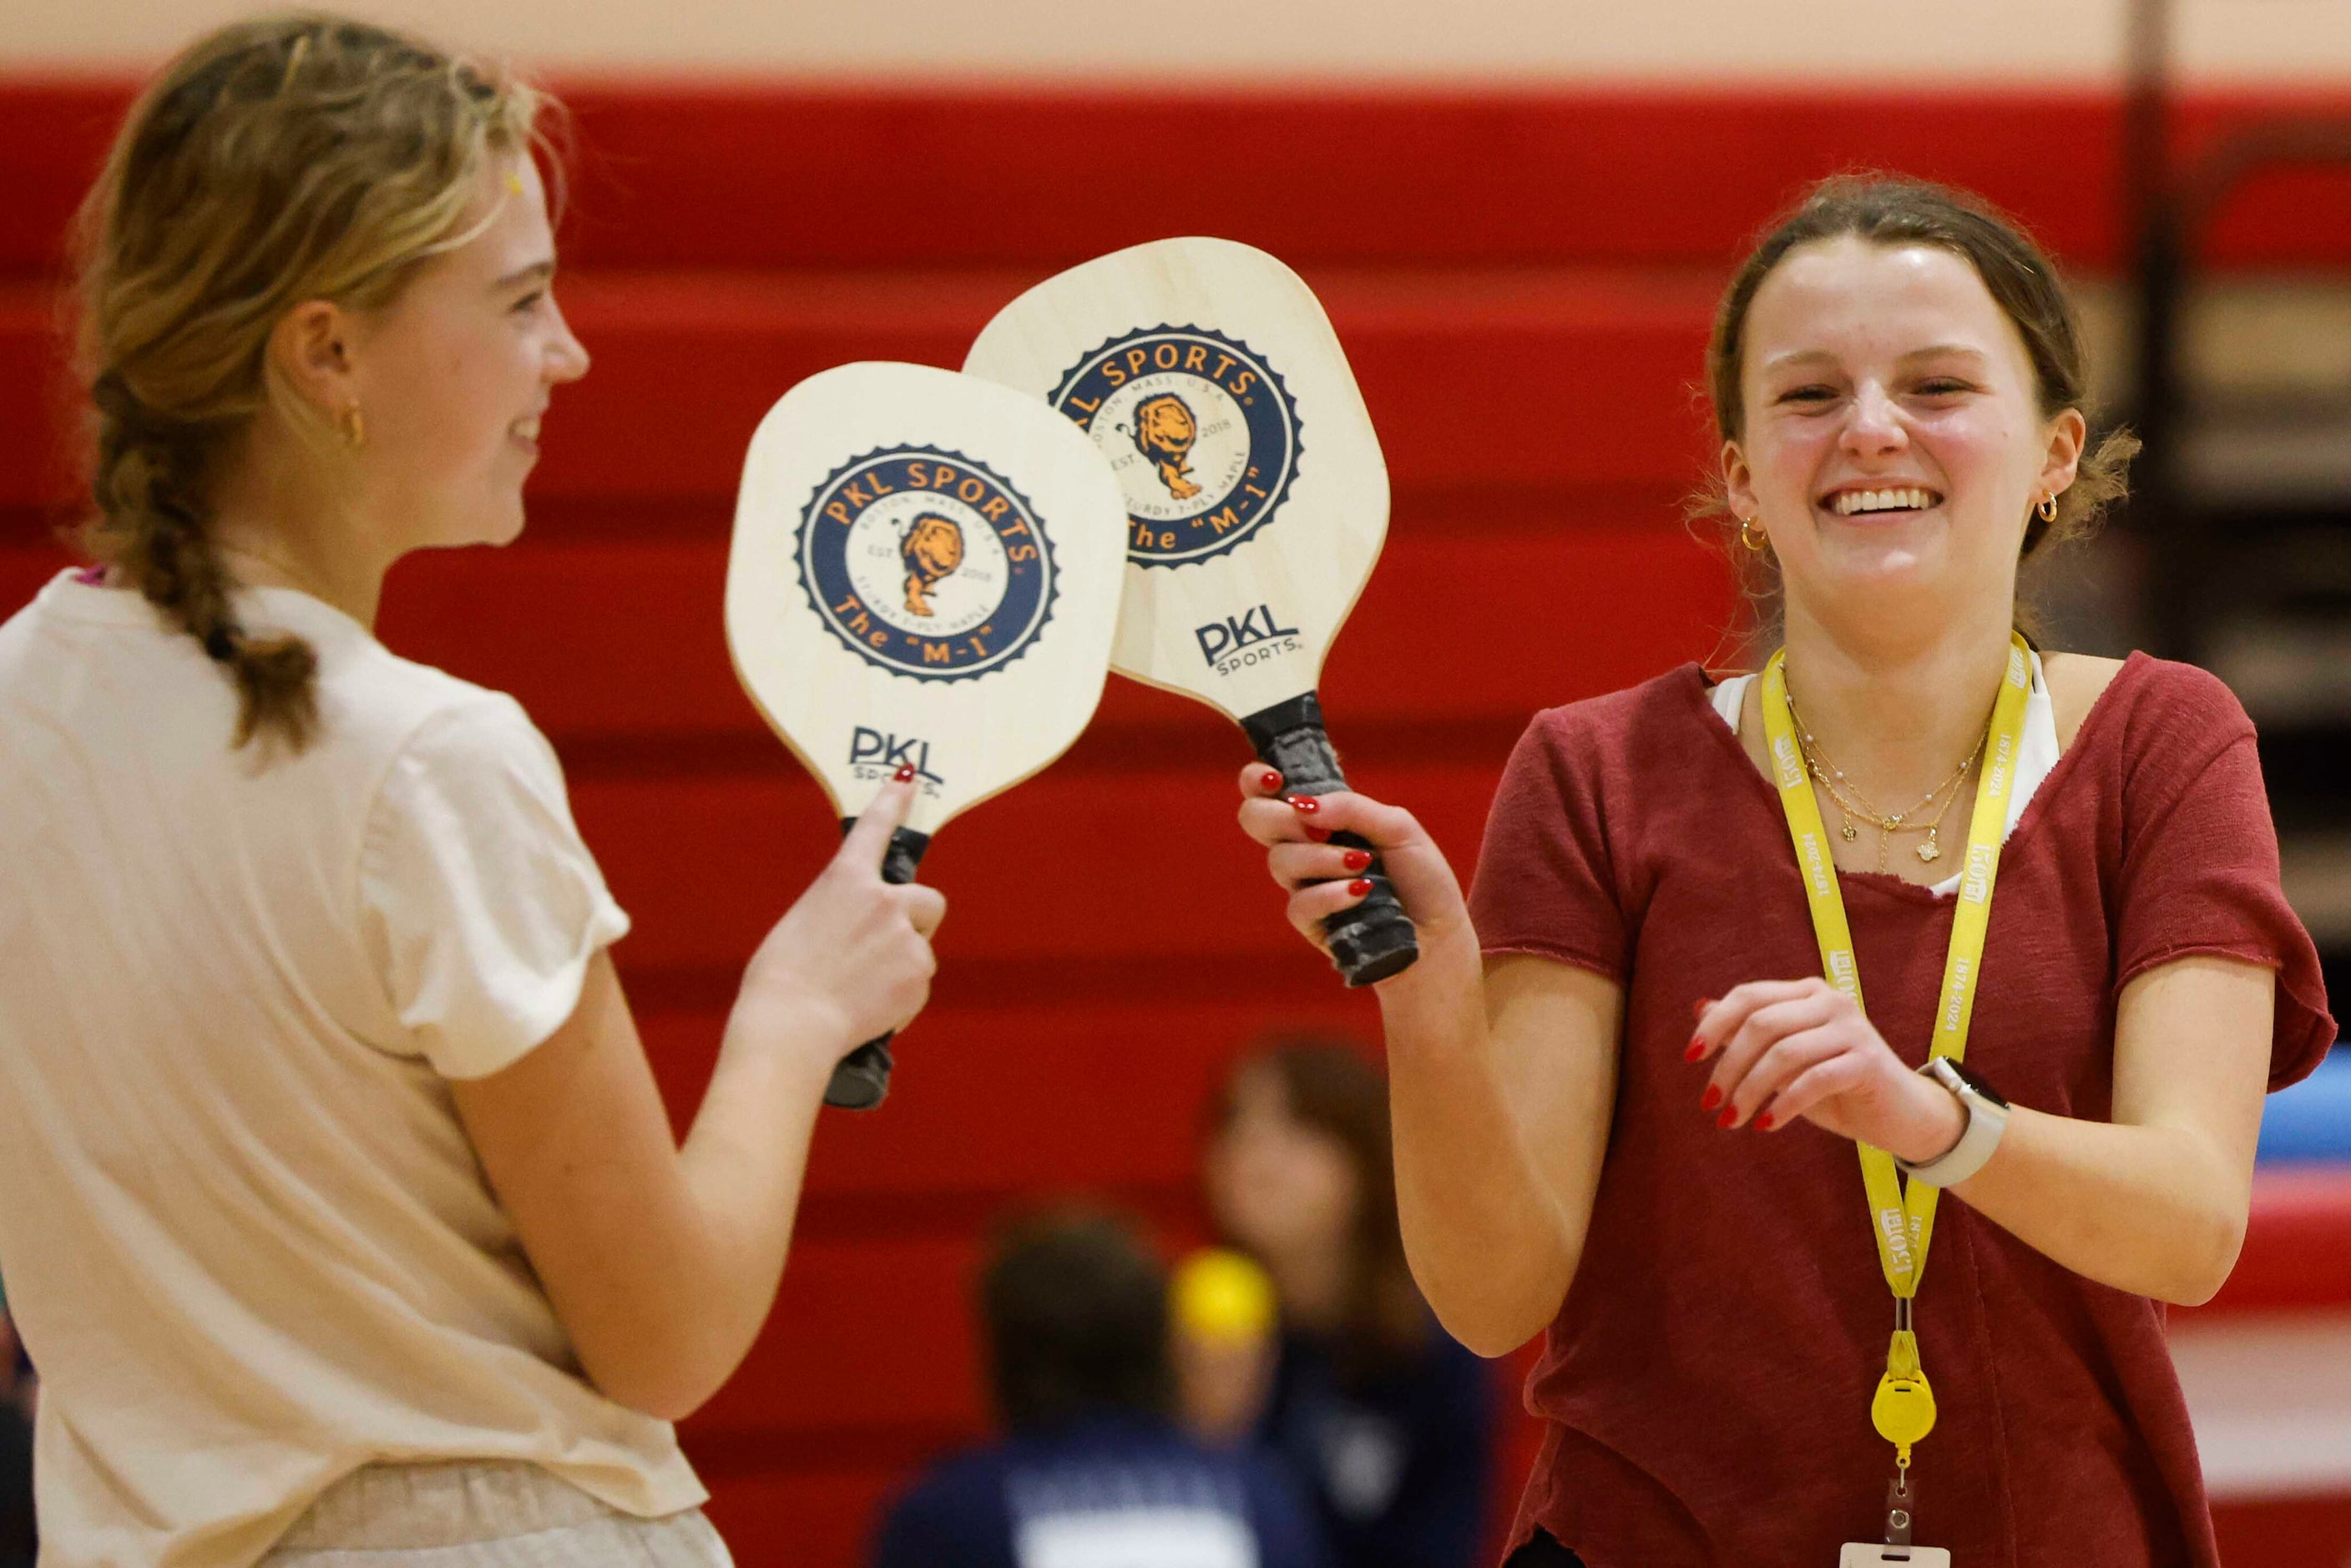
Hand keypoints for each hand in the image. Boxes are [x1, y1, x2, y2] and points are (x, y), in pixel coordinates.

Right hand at [732, 774, 947, 1065]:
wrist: (792, 1024)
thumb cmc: (780, 980)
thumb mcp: (804, 924)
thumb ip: (841, 913)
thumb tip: (860, 927)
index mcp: (846, 879)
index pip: (875, 828)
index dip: (893, 802)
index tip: (909, 781)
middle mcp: (885, 901)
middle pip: (929, 901)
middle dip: (917, 920)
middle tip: (889, 946)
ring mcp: (907, 939)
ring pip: (921, 949)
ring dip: (902, 964)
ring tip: (862, 989)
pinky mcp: (919, 976)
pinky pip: (918, 984)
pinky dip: (901, 997)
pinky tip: (870, 1009)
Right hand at [1234, 763, 1473, 973]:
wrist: (1438, 933)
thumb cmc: (1421, 877)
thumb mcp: (1398, 828)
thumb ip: (1352, 808)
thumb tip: (1303, 805)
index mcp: (1322, 816)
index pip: (1268, 791)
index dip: (1256, 779)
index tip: (1276, 779)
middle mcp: (1305, 846)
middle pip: (1255, 819)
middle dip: (1280, 818)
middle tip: (1315, 829)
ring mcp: (1304, 884)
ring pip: (1281, 861)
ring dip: (1321, 859)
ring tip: (1363, 865)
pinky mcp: (1309, 922)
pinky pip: (1299, 904)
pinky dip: (1331, 895)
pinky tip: (1361, 893)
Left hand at [1690, 980, 1964, 1162]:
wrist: (1899, 1114)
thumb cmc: (1834, 1085)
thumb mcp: (1785, 1059)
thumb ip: (1747, 1032)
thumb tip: (1700, 1007)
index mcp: (1806, 992)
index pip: (1748, 996)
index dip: (1715, 1025)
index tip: (1690, 1058)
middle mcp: (1829, 1001)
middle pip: (1760, 1025)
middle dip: (1728, 1066)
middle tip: (1710, 1103)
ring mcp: (1852, 1029)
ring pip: (1783, 1053)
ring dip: (1749, 1091)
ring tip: (1732, 1120)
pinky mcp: (1867, 1061)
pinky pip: (1813, 1080)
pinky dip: (1783, 1104)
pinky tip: (1767, 1125)